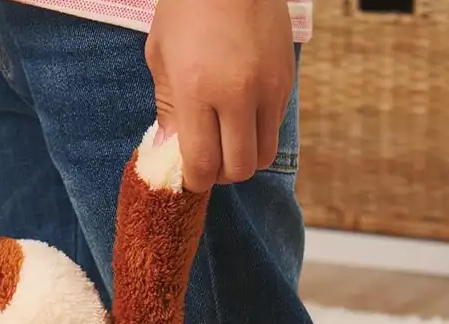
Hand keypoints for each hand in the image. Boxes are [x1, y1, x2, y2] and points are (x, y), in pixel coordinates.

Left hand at [146, 0, 294, 190]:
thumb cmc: (187, 7)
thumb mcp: (161, 56)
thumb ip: (167, 109)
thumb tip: (171, 150)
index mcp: (198, 90)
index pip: (203, 164)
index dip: (195, 180)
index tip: (189, 174)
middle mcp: (238, 94)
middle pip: (239, 169)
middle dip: (221, 175)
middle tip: (209, 162)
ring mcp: (268, 88)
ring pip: (264, 155)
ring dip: (244, 158)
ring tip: (227, 143)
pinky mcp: (287, 81)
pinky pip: (275, 127)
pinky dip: (258, 133)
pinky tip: (241, 115)